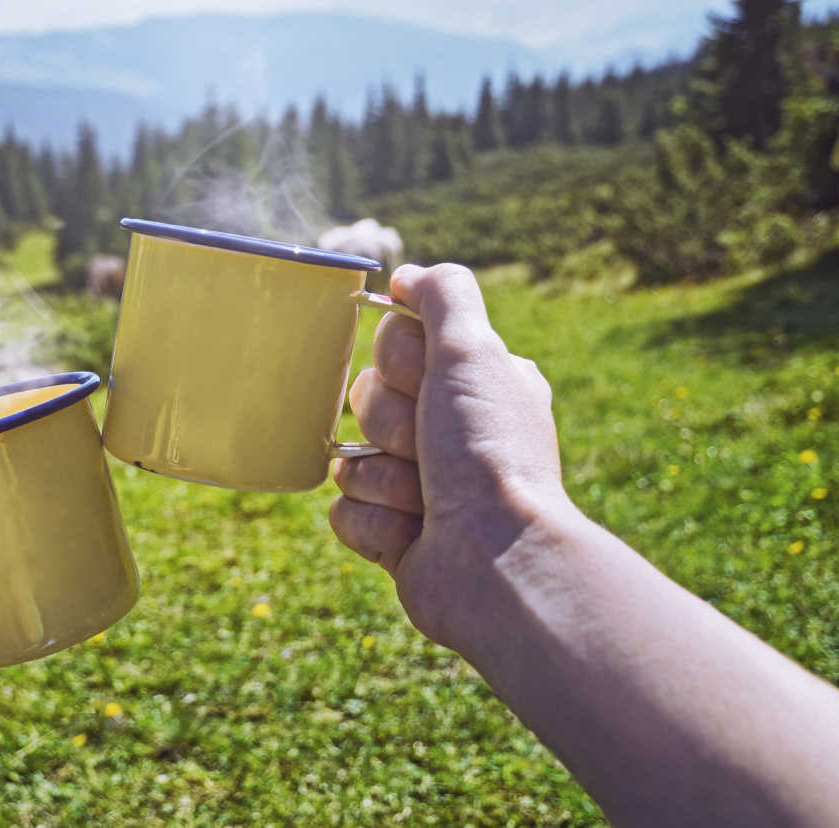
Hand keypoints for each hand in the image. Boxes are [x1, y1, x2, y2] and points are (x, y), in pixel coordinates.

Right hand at [329, 264, 576, 651]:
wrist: (494, 562)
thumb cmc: (487, 453)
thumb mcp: (472, 350)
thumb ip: (443, 294)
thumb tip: (406, 276)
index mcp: (472, 384)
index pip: (392, 345)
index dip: (400, 364)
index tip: (431, 384)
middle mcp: (449, 431)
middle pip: (364, 399)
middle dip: (388, 426)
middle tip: (429, 448)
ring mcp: (419, 486)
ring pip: (348, 458)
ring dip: (381, 479)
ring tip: (425, 502)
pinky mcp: (394, 535)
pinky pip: (343, 512)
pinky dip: (374, 524)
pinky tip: (412, 535)